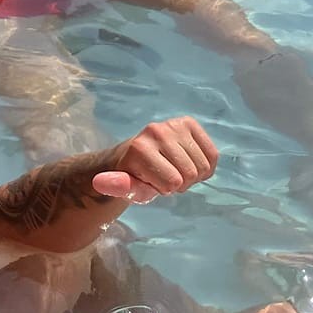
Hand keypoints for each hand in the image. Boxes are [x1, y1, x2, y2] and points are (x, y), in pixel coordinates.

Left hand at [93, 117, 218, 203]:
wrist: (139, 154)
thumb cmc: (134, 175)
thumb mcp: (127, 187)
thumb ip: (117, 186)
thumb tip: (99, 182)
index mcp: (140, 148)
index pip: (173, 183)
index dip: (167, 189)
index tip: (155, 182)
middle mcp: (157, 131)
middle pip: (190, 174)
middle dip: (182, 183)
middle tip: (167, 176)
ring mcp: (175, 125)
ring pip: (203, 166)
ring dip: (194, 175)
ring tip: (177, 169)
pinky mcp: (189, 123)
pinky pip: (212, 154)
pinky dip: (206, 166)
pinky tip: (190, 162)